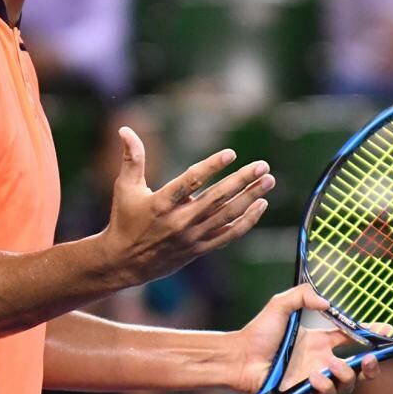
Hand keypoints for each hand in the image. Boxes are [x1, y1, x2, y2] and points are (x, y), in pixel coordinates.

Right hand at [100, 127, 273, 285]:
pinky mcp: (199, 249)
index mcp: (161, 203)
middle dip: (242, 181)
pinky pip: (228, 235)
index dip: (210, 167)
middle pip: (216, 199)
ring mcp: (191, 237)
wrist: (124, 263)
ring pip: (227, 216)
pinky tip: (261, 205)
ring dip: (250, 198)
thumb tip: (124, 130)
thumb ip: (132, 158)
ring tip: (268, 180)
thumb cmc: (125, 220)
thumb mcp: (125, 187)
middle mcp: (179, 221)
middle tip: (262, 166)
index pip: (189, 182)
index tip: (230, 153)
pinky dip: (247, 221)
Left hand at [231, 285, 385, 393]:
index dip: (371, 334)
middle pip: (359, 368)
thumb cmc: (259, 332)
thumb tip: (328, 303)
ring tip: (330, 366)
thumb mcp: (281, 304)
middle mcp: (322, 360)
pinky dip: (327, 386)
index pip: (352, 337)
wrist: (240, 356)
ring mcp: (315, 378)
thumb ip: (303, 295)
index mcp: (320, 340)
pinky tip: (315, 377)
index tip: (387, 330)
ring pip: (347, 384)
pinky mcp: (307, 392)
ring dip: (345, 375)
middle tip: (372, 359)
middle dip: (372, 366)